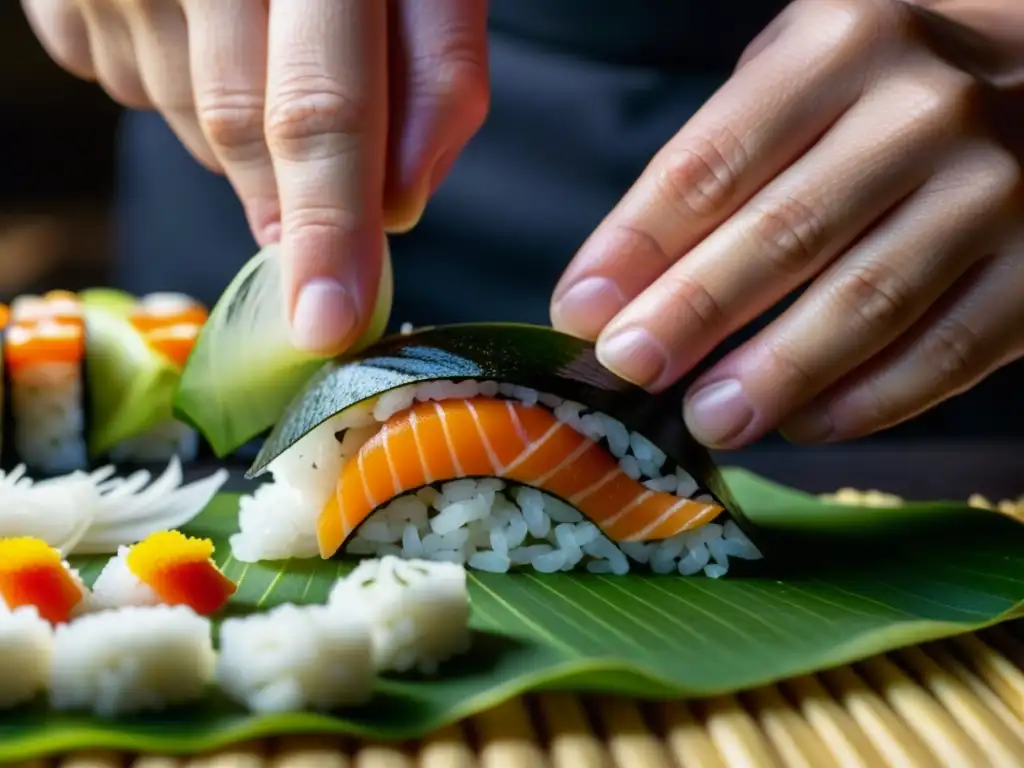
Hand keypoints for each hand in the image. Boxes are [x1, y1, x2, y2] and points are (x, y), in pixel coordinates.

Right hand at [22, 0, 488, 352]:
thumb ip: (435, 66)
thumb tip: (404, 203)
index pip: (317, 106)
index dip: (327, 225)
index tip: (328, 323)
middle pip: (242, 130)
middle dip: (293, 203)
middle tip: (325, 233)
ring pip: (192, 123)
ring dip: (247, 137)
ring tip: (270, 56)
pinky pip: (132, 87)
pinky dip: (184, 92)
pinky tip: (207, 30)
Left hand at [551, 0, 1023, 447]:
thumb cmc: (890, 81)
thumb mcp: (802, 70)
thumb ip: (717, 160)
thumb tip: (615, 288)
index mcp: (841, 46)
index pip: (710, 164)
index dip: (635, 248)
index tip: (580, 312)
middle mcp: (924, 110)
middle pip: (782, 235)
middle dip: (691, 315)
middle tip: (630, 371)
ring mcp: (995, 190)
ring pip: (864, 303)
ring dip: (774, 374)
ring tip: (709, 418)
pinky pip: (946, 352)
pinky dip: (866, 401)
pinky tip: (804, 423)